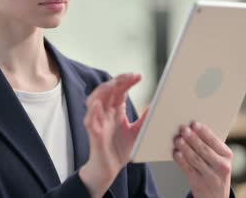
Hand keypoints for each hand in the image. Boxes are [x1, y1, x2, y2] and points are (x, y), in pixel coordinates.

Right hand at [79, 73, 148, 197]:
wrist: (110, 169)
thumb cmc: (120, 150)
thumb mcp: (138, 131)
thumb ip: (145, 119)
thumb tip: (156, 106)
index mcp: (115, 110)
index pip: (119, 89)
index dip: (127, 81)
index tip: (139, 76)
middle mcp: (105, 112)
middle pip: (107, 90)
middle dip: (118, 81)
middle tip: (130, 76)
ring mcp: (98, 121)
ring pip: (94, 100)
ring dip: (103, 90)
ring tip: (114, 84)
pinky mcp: (93, 133)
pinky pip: (89, 119)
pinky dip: (92, 110)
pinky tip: (98, 104)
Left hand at [173, 122, 232, 197]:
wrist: (216, 197)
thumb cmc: (215, 170)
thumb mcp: (219, 159)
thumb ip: (210, 146)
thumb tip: (192, 129)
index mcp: (227, 156)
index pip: (215, 141)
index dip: (204, 132)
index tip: (194, 124)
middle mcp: (221, 167)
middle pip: (204, 150)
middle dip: (193, 139)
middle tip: (183, 129)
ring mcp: (210, 176)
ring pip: (195, 159)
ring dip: (185, 148)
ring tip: (177, 139)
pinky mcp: (199, 183)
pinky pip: (188, 169)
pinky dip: (181, 160)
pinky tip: (176, 152)